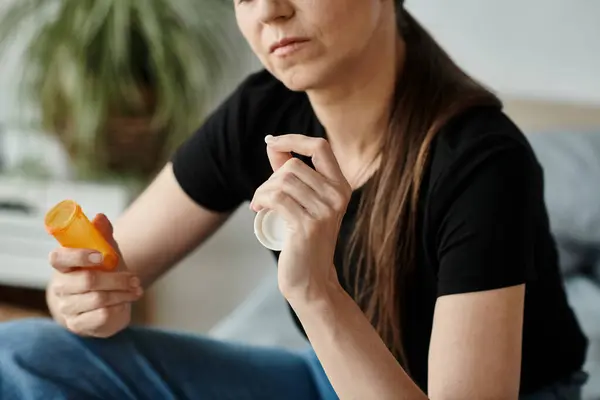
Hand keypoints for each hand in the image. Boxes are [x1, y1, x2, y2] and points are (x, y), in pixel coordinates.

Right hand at [46, 214, 142, 336]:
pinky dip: (118, 308)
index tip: (101, 256)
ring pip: (98, 299)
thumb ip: (102, 235)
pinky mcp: (77, 324)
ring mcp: (67, 307)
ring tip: (136, 289)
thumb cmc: (102, 272)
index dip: (78, 256)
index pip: (58, 258)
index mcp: (63, 265)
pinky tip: (124, 303)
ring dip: (122, 293)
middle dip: (117, 279)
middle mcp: (61, 286)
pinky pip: (100, 316)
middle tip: (135, 278)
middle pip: (87, 281)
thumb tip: (99, 217)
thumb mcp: (105, 252)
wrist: (104, 302)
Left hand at [250, 134, 351, 299]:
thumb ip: (292, 174)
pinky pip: (277, 197)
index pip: (320, 146)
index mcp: (341, 187)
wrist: (311, 281)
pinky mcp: (308, 226)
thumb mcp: (304, 204)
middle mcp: (337, 196)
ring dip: (262, 191)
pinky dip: (261, 199)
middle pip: (294, 165)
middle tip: (264, 197)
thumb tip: (273, 144)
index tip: (272, 142)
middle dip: (271, 178)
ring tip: (260, 205)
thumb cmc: (304, 241)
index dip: (293, 139)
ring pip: (282, 181)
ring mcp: (325, 211)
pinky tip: (258, 209)